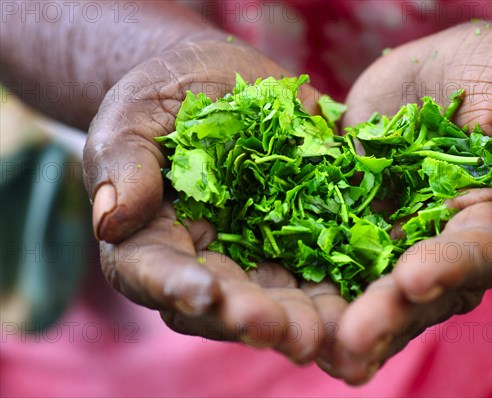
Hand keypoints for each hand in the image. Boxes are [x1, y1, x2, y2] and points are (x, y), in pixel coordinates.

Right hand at [83, 39, 346, 362]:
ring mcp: (256, 254)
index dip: (176, 287)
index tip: (205, 294)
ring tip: (336, 334)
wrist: (219, 81)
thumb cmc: (164, 97)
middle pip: (225, 302)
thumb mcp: (134, 116)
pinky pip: (324, 269)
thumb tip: (112, 218)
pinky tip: (372, 304)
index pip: (154, 271)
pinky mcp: (303, 238)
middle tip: (290, 334)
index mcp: (152, 238)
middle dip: (257, 319)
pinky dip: (347, 291)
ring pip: (278, 299)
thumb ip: (124, 162)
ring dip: (307, 321)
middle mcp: (206, 260)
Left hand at [321, 22, 491, 382]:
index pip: (476, 254)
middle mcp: (443, 240)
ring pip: (370, 278)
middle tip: (352, 339)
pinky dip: (310, 267)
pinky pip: (330, 237)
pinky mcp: (355, 205)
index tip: (414, 278)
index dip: (447, 268)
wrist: (462, 64)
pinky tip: (284, 302)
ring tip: (316, 345)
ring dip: (344, 312)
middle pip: (417, 286)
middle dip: (385, 312)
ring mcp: (395, 227)